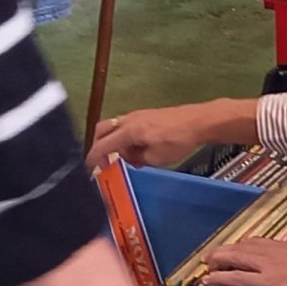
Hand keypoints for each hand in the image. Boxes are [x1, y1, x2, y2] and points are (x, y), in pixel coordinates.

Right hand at [89, 101, 227, 170]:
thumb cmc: (178, 140)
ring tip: (127, 158)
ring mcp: (137, 115)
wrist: (198, 122)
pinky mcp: (146, 115)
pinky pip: (127, 127)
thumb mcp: (155, 159)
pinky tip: (138, 150)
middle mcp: (128, 120)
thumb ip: (137, 159)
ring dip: (114, 142)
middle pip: (102, 130)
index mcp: (128, 131)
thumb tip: (129, 159)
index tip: (88, 170)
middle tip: (103, 162)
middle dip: (98, 146)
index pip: (101, 145)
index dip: (92, 159)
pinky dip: (125, 138)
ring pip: (114, 128)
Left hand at [201, 238, 286, 285]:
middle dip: (226, 251)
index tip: (237, 247)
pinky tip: (209, 280)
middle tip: (213, 255)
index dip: (244, 246)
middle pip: (242, 248)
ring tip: (207, 265)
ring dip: (218, 261)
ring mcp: (266, 266)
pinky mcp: (264, 281)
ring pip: (234, 259)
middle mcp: (273, 252)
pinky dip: (220, 278)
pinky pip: (236, 278)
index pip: (258, 242)